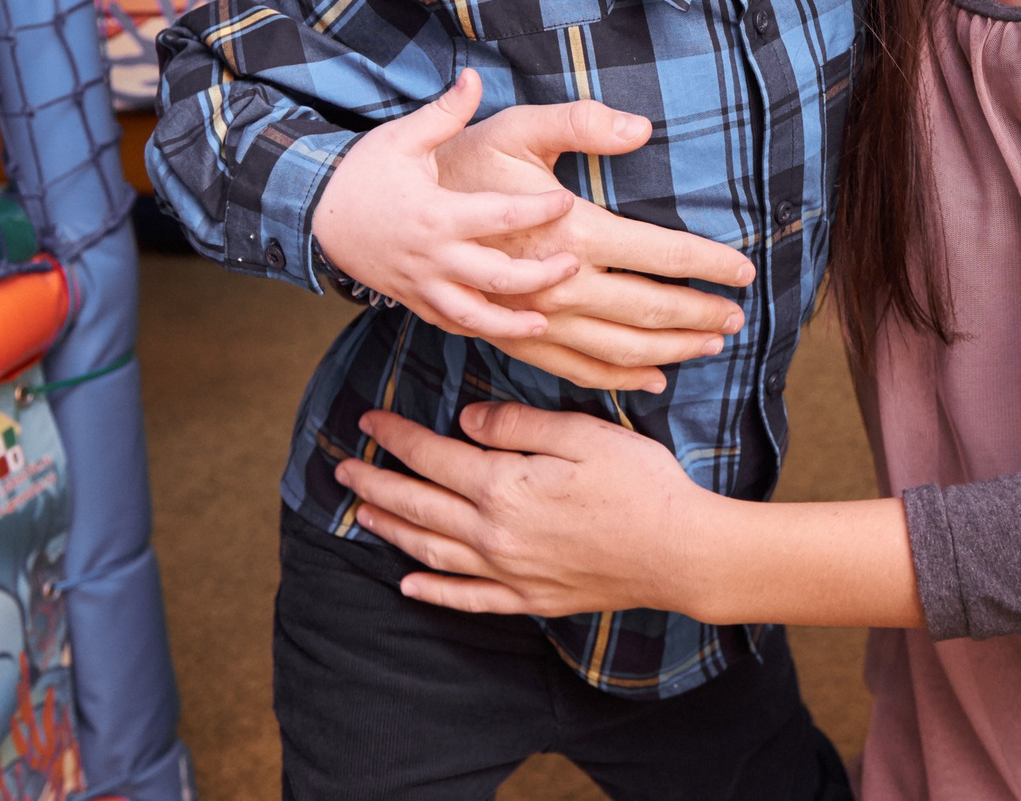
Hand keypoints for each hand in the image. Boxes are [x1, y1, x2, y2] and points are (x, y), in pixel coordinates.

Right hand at [310, 71, 603, 337]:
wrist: (316, 213)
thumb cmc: (364, 172)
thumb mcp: (402, 136)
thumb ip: (444, 113)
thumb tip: (473, 76)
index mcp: (436, 214)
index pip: (500, 216)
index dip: (538, 209)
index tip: (565, 201)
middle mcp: (431, 256)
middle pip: (496, 277)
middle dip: (539, 277)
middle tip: (572, 264)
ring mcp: (420, 284)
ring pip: (473, 315)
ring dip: (512, 324)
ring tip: (547, 320)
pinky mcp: (412, 300)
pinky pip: (449, 324)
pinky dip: (479, 330)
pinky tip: (508, 329)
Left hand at [339, 405, 715, 618]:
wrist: (678, 552)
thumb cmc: (639, 484)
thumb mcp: (582, 433)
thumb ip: (516, 426)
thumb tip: (463, 423)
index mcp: (505, 486)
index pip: (433, 456)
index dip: (396, 436)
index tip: (369, 421)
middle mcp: (495, 533)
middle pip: (419, 505)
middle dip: (376, 484)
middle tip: (343, 468)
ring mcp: (509, 572)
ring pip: (432, 551)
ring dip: (393, 530)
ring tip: (361, 514)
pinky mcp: (529, 599)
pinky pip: (467, 598)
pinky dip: (432, 592)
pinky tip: (408, 585)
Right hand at [430, 100, 755, 392]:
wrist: (386, 215)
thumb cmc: (461, 162)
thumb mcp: (519, 128)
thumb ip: (582, 123)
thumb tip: (643, 127)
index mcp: (569, 229)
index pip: (661, 251)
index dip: (709, 263)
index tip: (746, 271)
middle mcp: (556, 283)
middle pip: (648, 308)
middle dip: (701, 315)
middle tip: (739, 319)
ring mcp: (533, 318)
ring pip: (618, 348)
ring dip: (671, 350)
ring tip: (711, 346)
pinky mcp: (511, 336)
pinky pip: (573, 369)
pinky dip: (618, 379)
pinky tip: (652, 380)